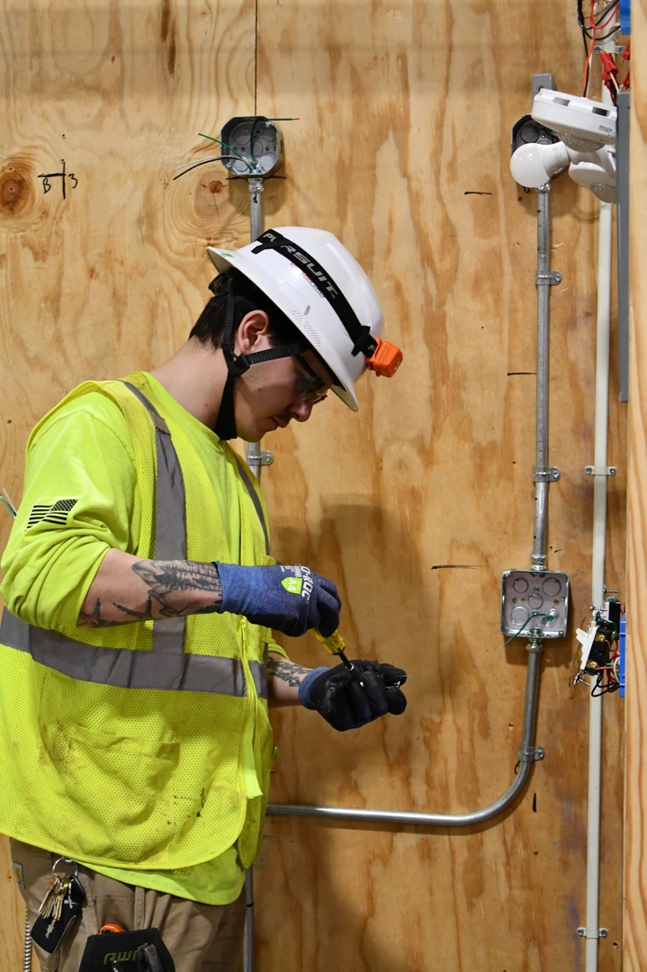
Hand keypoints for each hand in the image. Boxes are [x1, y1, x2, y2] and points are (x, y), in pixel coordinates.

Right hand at [214, 563, 340, 636]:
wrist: (247, 588)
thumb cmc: (259, 582)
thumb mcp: (287, 577)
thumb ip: (302, 588)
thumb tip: (310, 604)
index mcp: (310, 576)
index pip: (331, 590)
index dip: (333, 604)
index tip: (332, 613)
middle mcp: (313, 588)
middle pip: (332, 608)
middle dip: (331, 622)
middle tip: (326, 632)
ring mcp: (307, 603)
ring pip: (313, 622)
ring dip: (301, 624)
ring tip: (283, 617)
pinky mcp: (300, 616)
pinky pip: (299, 630)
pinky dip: (290, 629)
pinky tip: (277, 620)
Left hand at [298, 660, 407, 730]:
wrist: (325, 678)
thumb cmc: (349, 674)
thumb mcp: (368, 667)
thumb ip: (386, 671)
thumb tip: (402, 677)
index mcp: (382, 699)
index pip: (397, 706)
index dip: (397, 698)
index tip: (391, 687)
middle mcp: (372, 712)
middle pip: (381, 708)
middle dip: (374, 689)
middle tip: (364, 675)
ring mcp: (357, 720)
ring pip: (364, 712)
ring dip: (357, 692)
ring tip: (349, 681)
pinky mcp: (342, 723)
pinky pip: (346, 716)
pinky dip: (343, 699)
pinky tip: (340, 687)